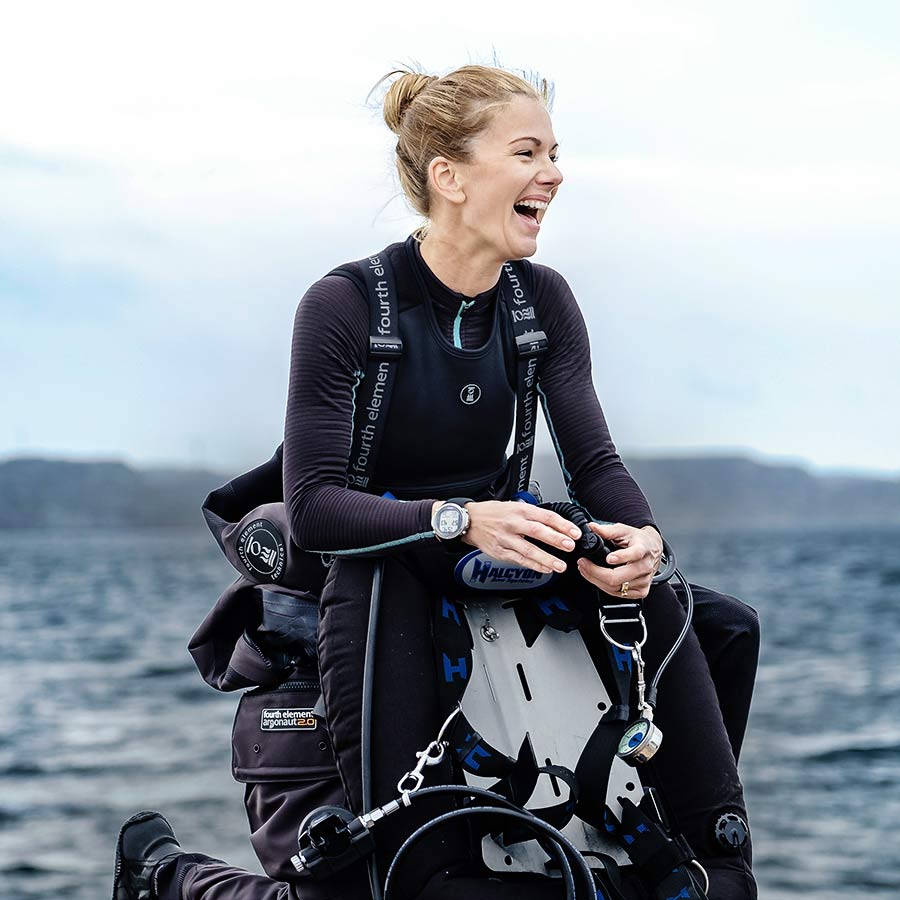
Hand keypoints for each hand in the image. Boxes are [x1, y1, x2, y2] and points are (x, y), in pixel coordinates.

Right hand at [459, 500, 584, 574]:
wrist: (469, 521)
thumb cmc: (493, 513)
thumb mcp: (514, 505)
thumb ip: (533, 514)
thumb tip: (556, 524)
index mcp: (520, 510)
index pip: (545, 516)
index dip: (561, 524)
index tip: (574, 532)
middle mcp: (513, 523)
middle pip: (537, 531)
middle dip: (555, 539)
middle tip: (569, 546)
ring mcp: (506, 539)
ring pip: (528, 550)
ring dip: (546, 558)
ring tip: (560, 565)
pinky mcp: (500, 551)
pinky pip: (518, 560)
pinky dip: (532, 565)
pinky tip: (544, 569)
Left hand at [576, 523, 662, 598]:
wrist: (652, 549)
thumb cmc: (638, 540)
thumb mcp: (623, 530)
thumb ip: (607, 530)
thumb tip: (593, 527)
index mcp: (642, 549)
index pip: (634, 554)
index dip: (621, 557)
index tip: (608, 558)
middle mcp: (645, 566)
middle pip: (618, 577)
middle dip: (595, 572)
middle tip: (582, 563)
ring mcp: (643, 581)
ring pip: (615, 587)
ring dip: (595, 580)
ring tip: (585, 569)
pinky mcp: (641, 591)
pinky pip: (618, 594)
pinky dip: (603, 587)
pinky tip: (596, 578)